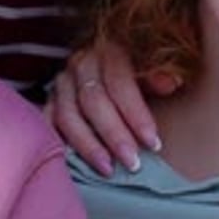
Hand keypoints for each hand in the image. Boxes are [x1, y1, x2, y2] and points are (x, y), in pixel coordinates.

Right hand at [46, 42, 179, 176]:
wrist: (110, 64)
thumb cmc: (137, 70)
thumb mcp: (151, 66)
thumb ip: (160, 73)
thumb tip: (171, 83)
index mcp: (108, 49)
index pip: (119, 81)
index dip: (135, 113)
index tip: (153, 143)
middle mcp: (80, 63)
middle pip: (92, 99)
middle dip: (113, 134)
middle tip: (133, 163)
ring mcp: (62, 82)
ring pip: (68, 114)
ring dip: (87, 144)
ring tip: (107, 169)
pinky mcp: (49, 100)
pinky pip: (47, 122)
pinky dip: (57, 141)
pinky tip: (72, 163)